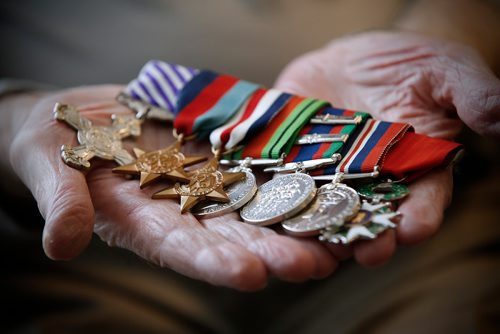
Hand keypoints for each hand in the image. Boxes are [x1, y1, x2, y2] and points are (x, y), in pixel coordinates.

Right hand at [7, 85, 337, 289]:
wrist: (80, 118)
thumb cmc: (56, 146)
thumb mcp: (51, 169)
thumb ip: (62, 202)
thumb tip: (60, 244)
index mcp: (144, 223)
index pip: (183, 249)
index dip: (215, 264)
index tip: (251, 276)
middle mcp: (183, 209)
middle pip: (234, 235)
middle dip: (273, 250)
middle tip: (316, 262)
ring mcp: (205, 180)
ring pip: (255, 201)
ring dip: (295, 215)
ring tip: (335, 229)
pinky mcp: (217, 151)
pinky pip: (255, 157)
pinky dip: (287, 164)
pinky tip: (322, 170)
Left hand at [276, 31, 499, 265]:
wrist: (358, 58)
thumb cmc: (409, 64)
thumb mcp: (445, 70)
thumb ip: (472, 94)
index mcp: (413, 167)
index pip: (423, 198)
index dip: (420, 214)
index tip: (414, 229)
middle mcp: (368, 181)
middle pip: (367, 213)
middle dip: (364, 233)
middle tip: (362, 255)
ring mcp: (325, 173)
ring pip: (319, 206)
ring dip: (314, 227)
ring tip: (309, 245)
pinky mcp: (290, 158)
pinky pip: (278, 177)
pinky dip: (269, 191)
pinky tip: (261, 207)